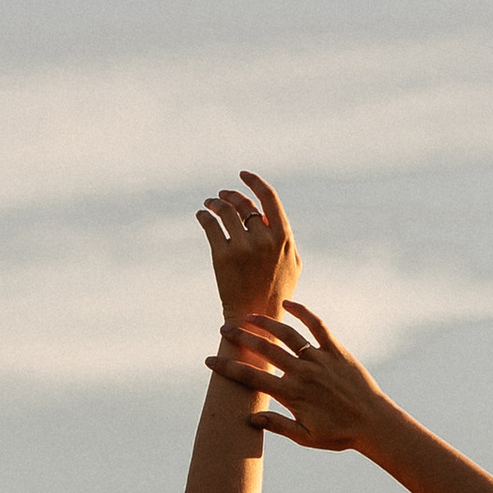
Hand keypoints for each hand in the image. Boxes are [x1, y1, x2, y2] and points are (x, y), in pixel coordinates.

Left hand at [196, 173, 299, 333]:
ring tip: (209, 204)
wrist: (255, 318)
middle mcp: (264, 239)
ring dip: (214, 203)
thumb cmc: (276, 291)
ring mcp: (243, 248)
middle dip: (230, 196)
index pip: (269, 198)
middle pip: (243, 204)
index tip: (242, 174)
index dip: (254, 182)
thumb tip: (269, 215)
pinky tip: (201, 216)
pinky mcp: (222, 256)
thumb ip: (284, 237)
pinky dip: (203, 216)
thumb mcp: (292, 263)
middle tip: (220, 196)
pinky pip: (210, 225)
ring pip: (224, 211)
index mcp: (283, 237)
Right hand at [205, 303, 389, 452]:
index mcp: (291, 394)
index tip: (209, 360)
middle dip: (240, 338)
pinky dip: (302, 312)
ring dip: (265, 323)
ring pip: (287, 334)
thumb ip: (277, 426)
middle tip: (224, 330)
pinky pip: (317, 326)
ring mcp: (320, 359)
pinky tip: (288, 304)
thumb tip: (250, 419)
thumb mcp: (305, 436)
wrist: (374, 423)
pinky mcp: (336, 350)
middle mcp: (303, 372)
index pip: (251, 378)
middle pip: (264, 349)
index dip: (227, 368)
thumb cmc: (339, 434)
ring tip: (248, 316)